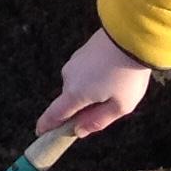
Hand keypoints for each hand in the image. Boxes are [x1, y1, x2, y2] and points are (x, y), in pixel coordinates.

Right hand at [38, 27, 152, 136]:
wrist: (130, 37)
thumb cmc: (127, 76)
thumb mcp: (120, 107)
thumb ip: (98, 121)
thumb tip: (78, 131)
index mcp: (75, 94)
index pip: (55, 114)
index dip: (47, 125)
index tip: (40, 133)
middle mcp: (68, 78)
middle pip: (71, 102)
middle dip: (85, 109)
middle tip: (112, 106)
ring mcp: (73, 63)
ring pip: (79, 87)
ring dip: (92, 92)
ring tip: (118, 86)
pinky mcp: (80, 53)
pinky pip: (83, 74)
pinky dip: (94, 79)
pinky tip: (113, 74)